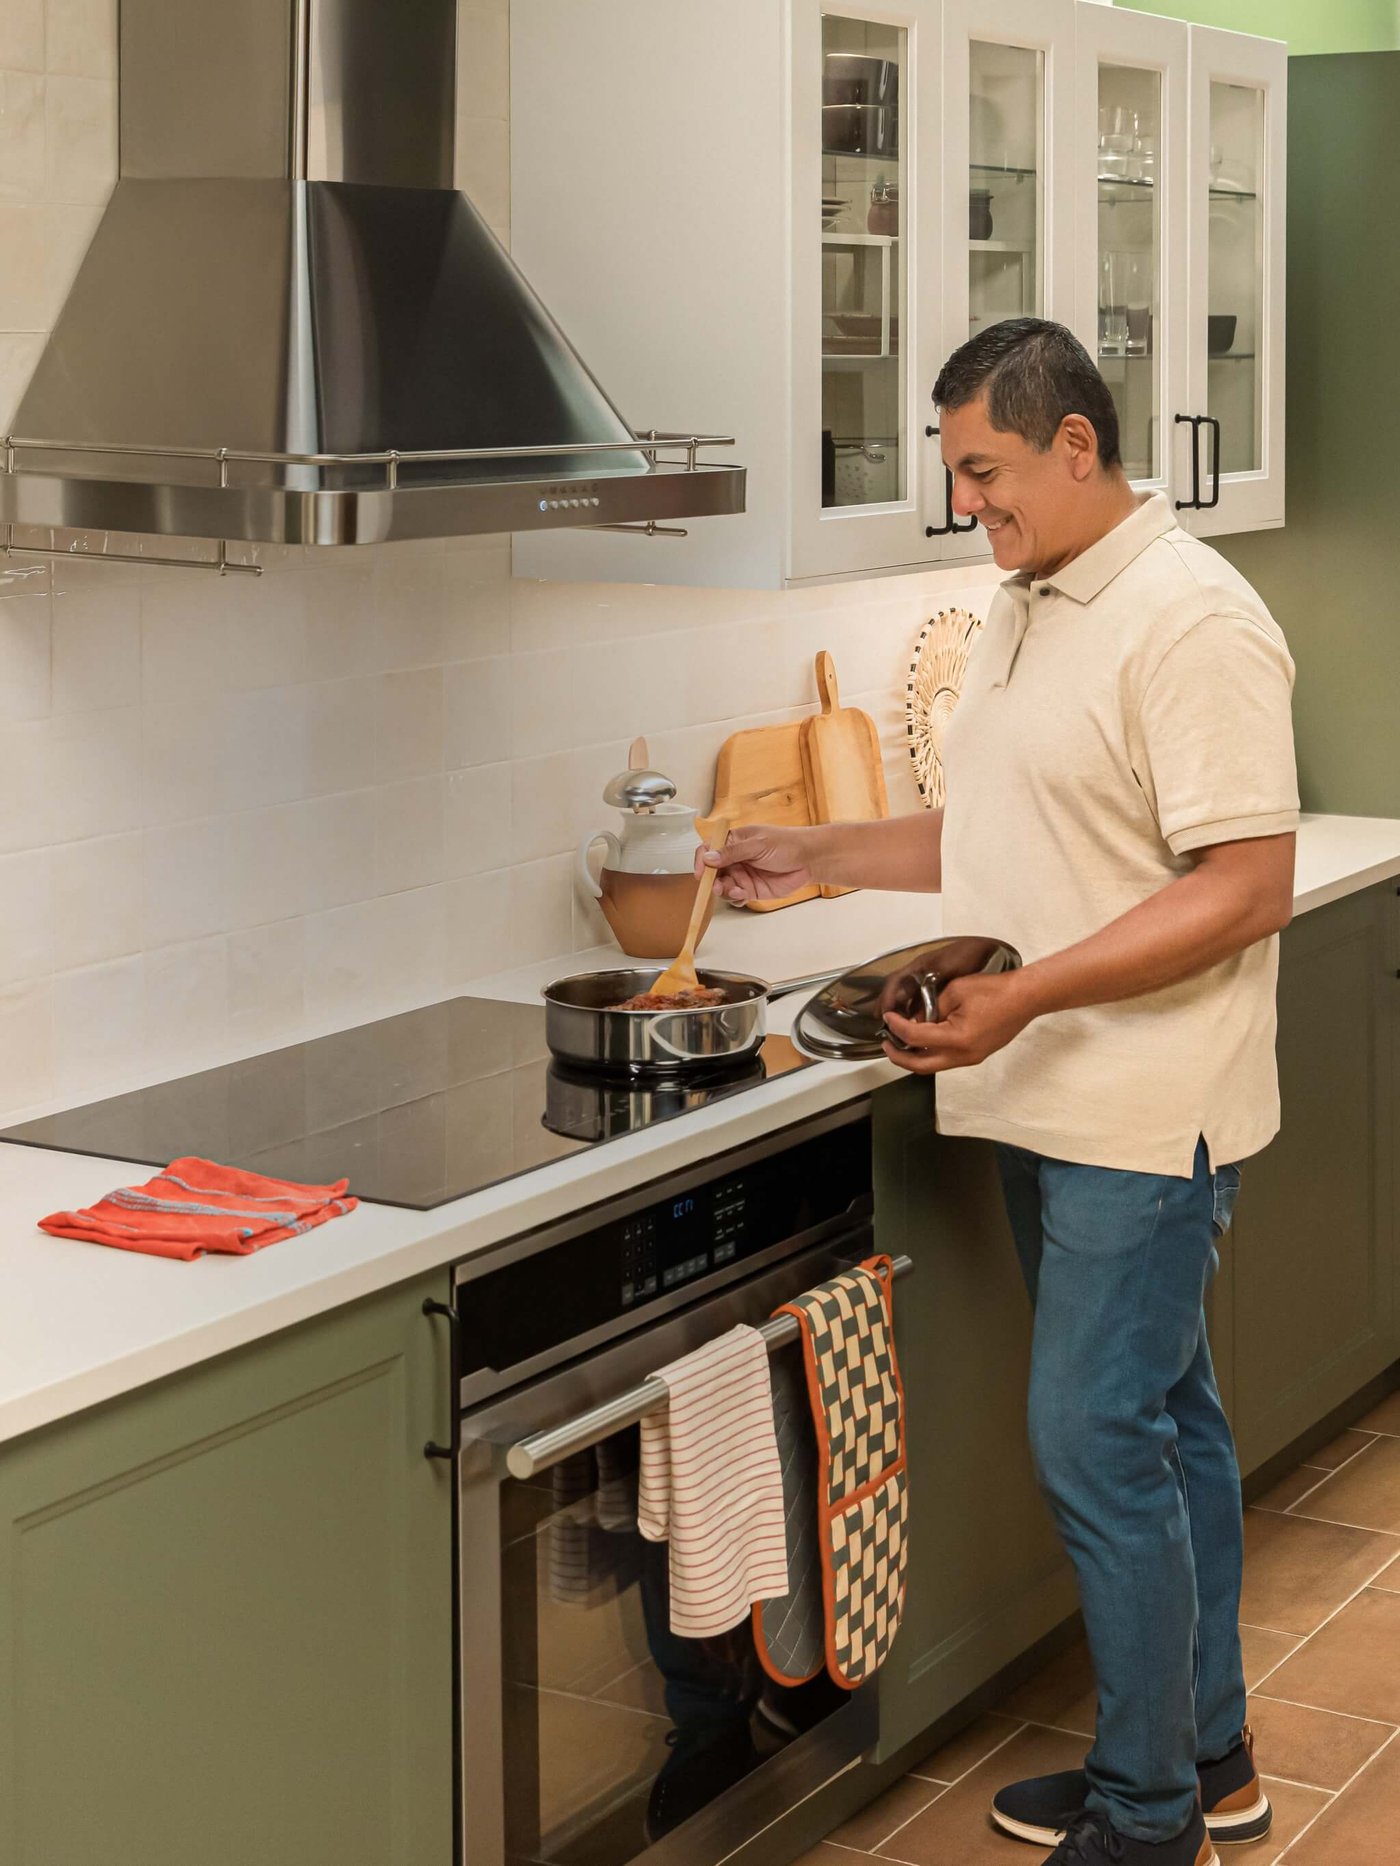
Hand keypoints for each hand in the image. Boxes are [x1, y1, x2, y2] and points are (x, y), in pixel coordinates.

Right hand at [698, 823, 819, 903]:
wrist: (809, 860)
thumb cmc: (787, 844)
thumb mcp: (758, 844)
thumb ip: (733, 852)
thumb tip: (708, 857)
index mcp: (733, 841)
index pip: (708, 849)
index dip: (702, 860)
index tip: (702, 873)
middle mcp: (734, 859)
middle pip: (712, 871)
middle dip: (712, 881)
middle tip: (718, 886)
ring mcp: (741, 874)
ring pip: (722, 886)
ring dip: (724, 891)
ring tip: (736, 890)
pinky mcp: (750, 889)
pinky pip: (735, 896)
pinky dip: (735, 898)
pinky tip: (743, 894)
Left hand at [882, 971, 1037, 1074]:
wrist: (1026, 998)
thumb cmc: (996, 991)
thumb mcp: (956, 991)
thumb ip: (931, 1007)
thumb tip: (915, 1018)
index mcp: (957, 1039)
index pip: (915, 1038)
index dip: (897, 1027)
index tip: (888, 1018)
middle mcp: (964, 1055)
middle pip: (920, 1066)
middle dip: (898, 1056)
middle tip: (887, 1042)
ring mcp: (971, 1058)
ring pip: (933, 1065)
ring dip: (914, 1055)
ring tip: (902, 1039)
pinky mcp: (976, 1055)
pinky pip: (947, 1059)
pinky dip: (931, 1052)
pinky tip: (924, 1037)